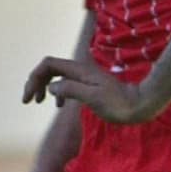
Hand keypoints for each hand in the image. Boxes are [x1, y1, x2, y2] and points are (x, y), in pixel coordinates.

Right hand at [22, 54, 148, 123]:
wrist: (141, 105)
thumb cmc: (119, 104)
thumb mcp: (93, 98)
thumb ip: (71, 90)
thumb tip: (51, 88)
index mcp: (79, 71)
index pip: (48, 65)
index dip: (34, 77)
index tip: (29, 99)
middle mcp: (81, 71)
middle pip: (50, 68)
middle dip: (35, 81)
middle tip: (28, 101)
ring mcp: (86, 78)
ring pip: (57, 76)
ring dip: (44, 86)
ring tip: (38, 102)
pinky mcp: (91, 86)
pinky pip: (67, 84)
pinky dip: (57, 92)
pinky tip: (58, 106)